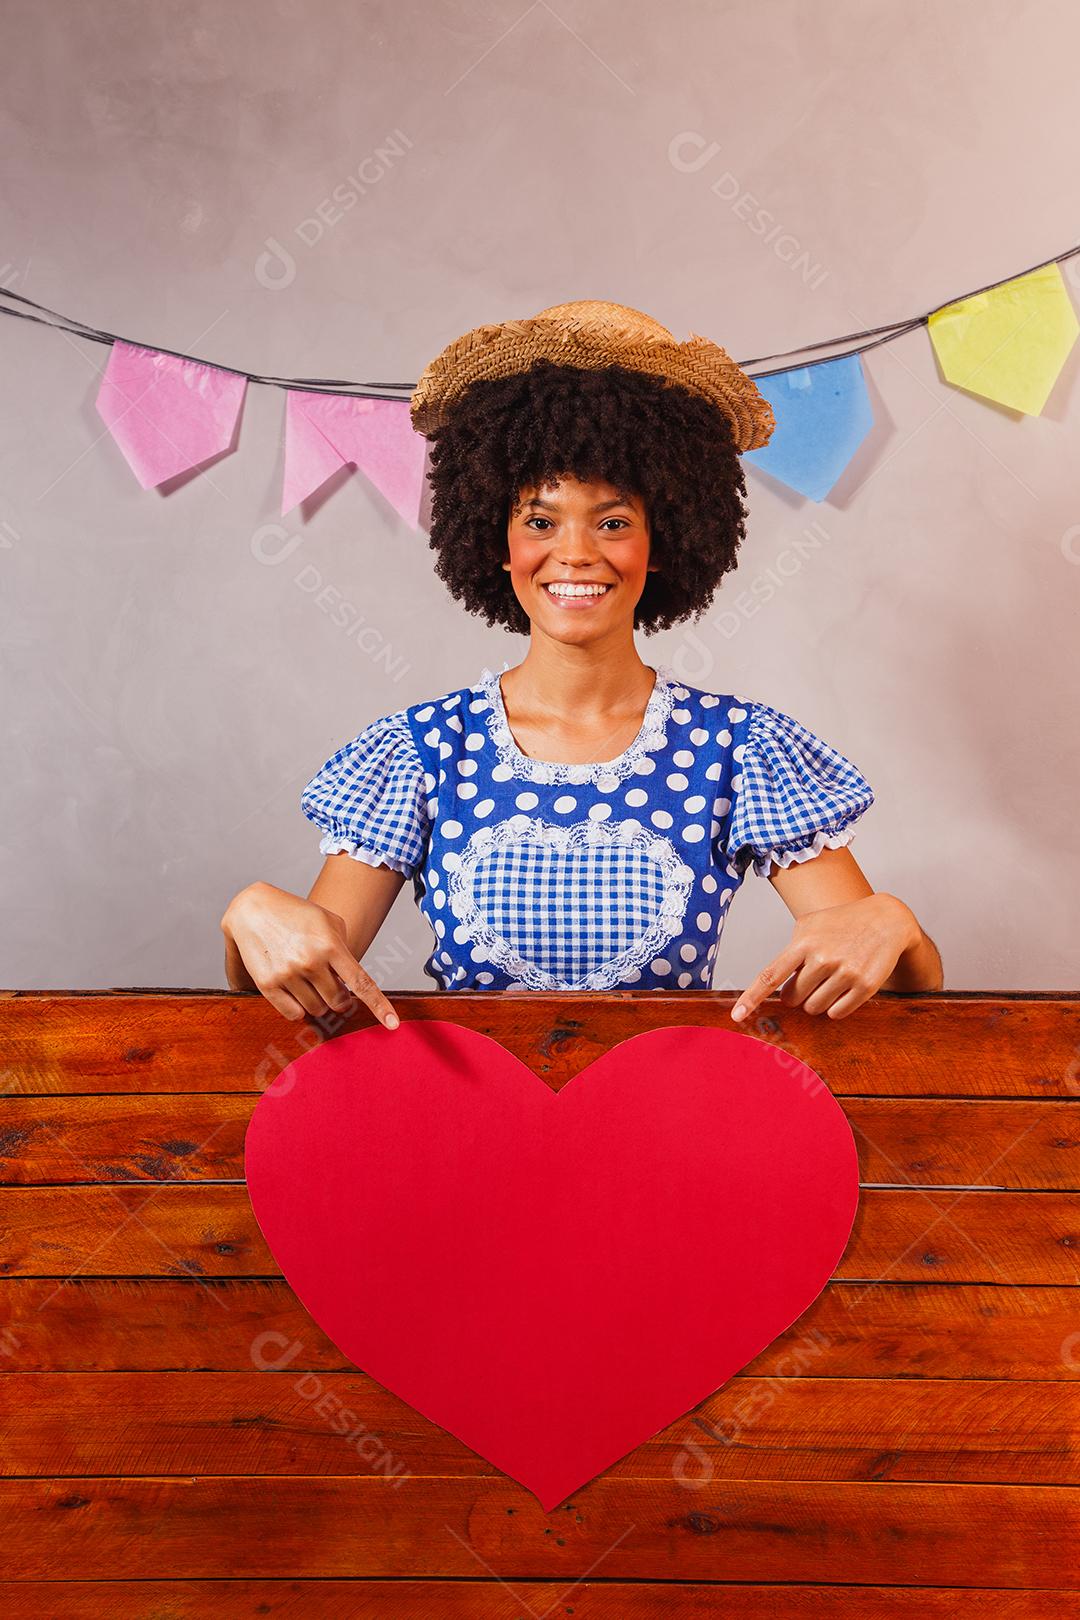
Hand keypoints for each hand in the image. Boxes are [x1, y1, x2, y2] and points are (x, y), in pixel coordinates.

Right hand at [220, 882, 400, 1029]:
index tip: (393, 1024)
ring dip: (318, 1001)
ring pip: (316, 1010)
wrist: (252, 909)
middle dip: (340, 998)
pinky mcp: (267, 985)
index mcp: (330, 945)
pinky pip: (293, 1014)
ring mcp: (288, 974)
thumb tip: (351, 983)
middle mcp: (310, 961)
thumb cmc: (296, 914)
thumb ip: (344, 950)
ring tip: (308, 980)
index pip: (361, 982)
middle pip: (338, 1002)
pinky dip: (298, 1008)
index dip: (379, 1005)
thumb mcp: (328, 921)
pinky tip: (295, 989)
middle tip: (331, 984)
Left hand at [731, 893, 918, 1023]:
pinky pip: (837, 1013)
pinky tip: (844, 988)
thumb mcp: (810, 925)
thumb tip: (774, 983)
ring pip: (815, 1008)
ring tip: (831, 980)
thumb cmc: (841, 923)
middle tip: (811, 979)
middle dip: (798, 995)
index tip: (737, 1015)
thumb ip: (790, 950)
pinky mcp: (865, 986)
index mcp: (803, 943)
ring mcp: (845, 973)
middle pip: (793, 998)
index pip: (770, 975)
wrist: (886, 919)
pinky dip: (836, 1007)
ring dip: (817, 1001)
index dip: (751, 997)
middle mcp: (822, 958)